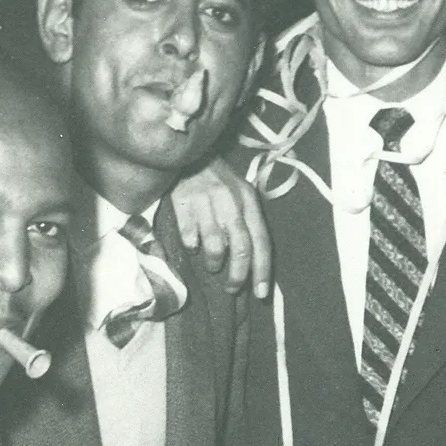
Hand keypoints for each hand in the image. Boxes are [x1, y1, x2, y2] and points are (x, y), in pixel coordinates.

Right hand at [171, 155, 271, 297]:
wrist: (188, 151)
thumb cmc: (217, 180)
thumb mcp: (240, 194)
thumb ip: (247, 223)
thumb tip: (250, 262)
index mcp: (249, 201)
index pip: (261, 241)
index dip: (262, 270)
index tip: (260, 294)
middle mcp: (232, 201)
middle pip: (241, 247)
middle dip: (238, 274)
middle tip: (232, 288)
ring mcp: (207, 200)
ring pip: (216, 245)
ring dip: (214, 262)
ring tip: (212, 265)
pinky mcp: (183, 201)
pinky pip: (189, 234)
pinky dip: (191, 245)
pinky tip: (192, 245)